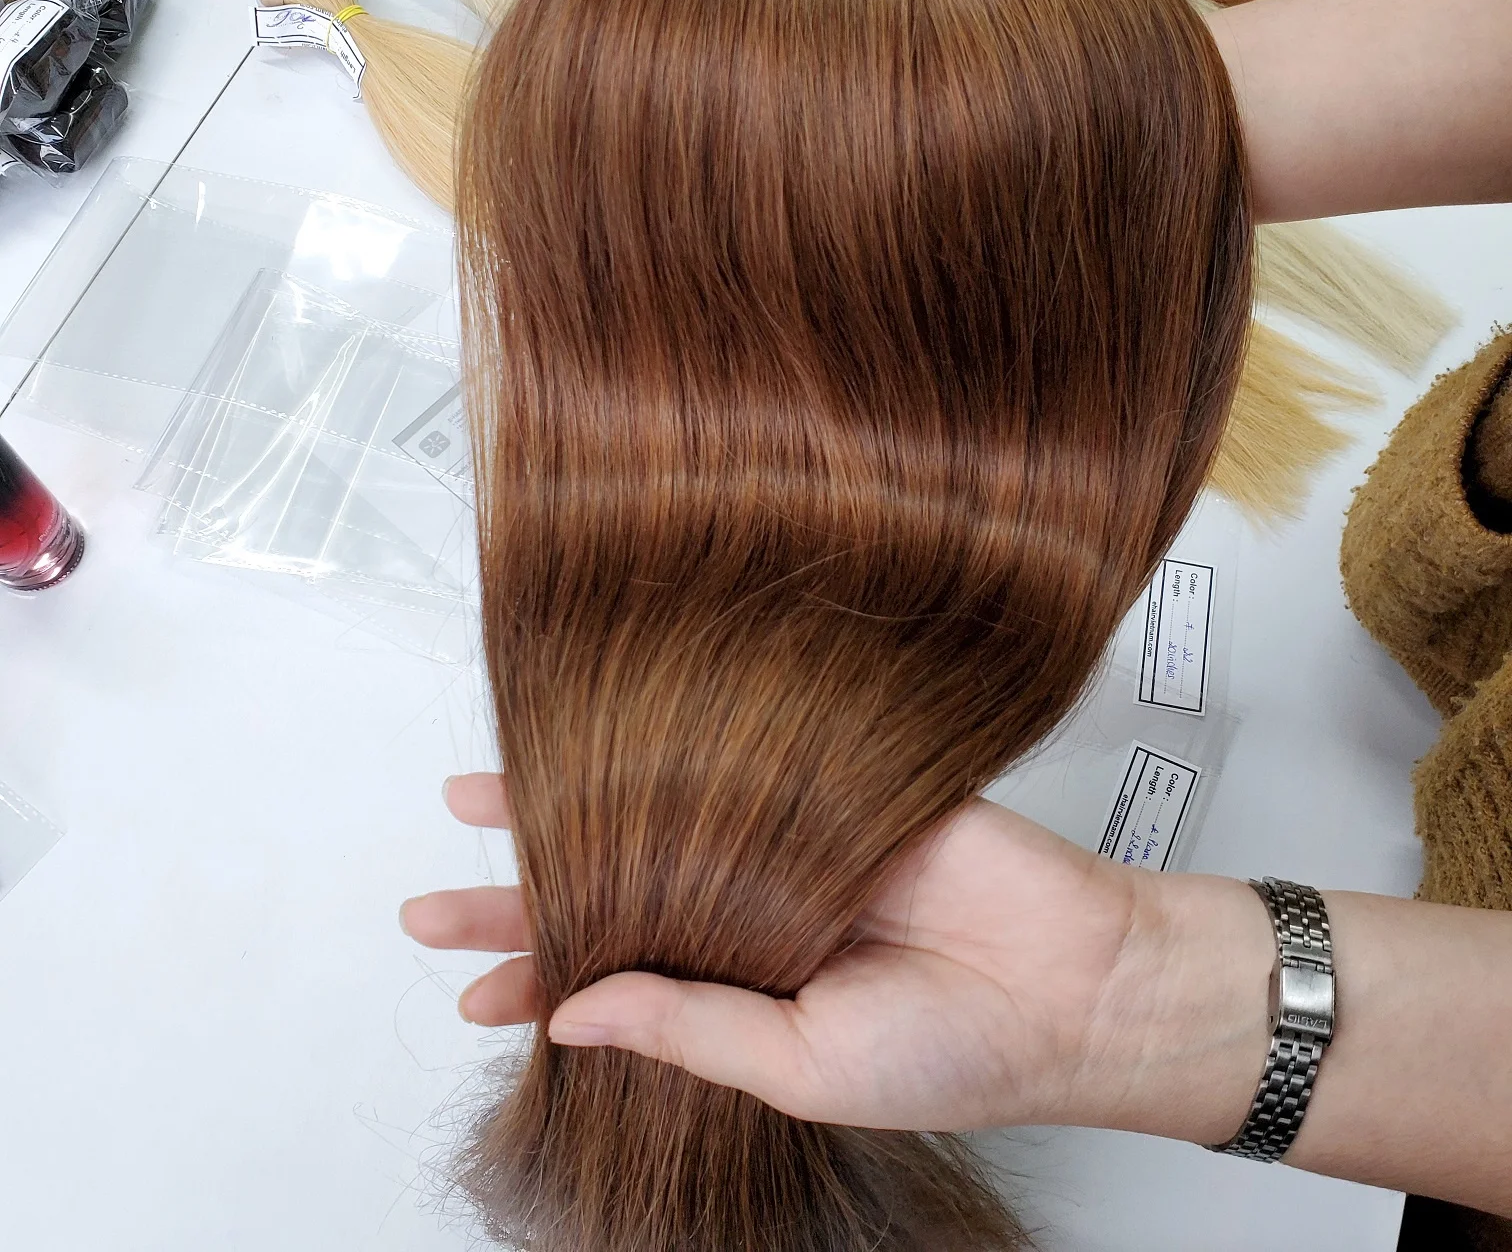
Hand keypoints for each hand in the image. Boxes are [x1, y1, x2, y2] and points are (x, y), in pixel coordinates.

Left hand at [403, 775, 1273, 1140]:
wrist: (1076, 981)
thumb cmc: (958, 1052)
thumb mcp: (803, 1068)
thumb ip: (691, 1030)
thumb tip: (573, 1014)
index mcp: (741, 995)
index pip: (616, 988)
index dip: (539, 985)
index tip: (466, 985)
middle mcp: (749, 916)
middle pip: (614, 895)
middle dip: (524, 896)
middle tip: (431, 898)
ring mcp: (784, 847)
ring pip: (655, 821)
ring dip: (571, 812)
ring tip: (480, 800)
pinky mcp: (827, 789)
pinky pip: (736, 770)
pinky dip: (667, 758)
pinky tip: (598, 749)